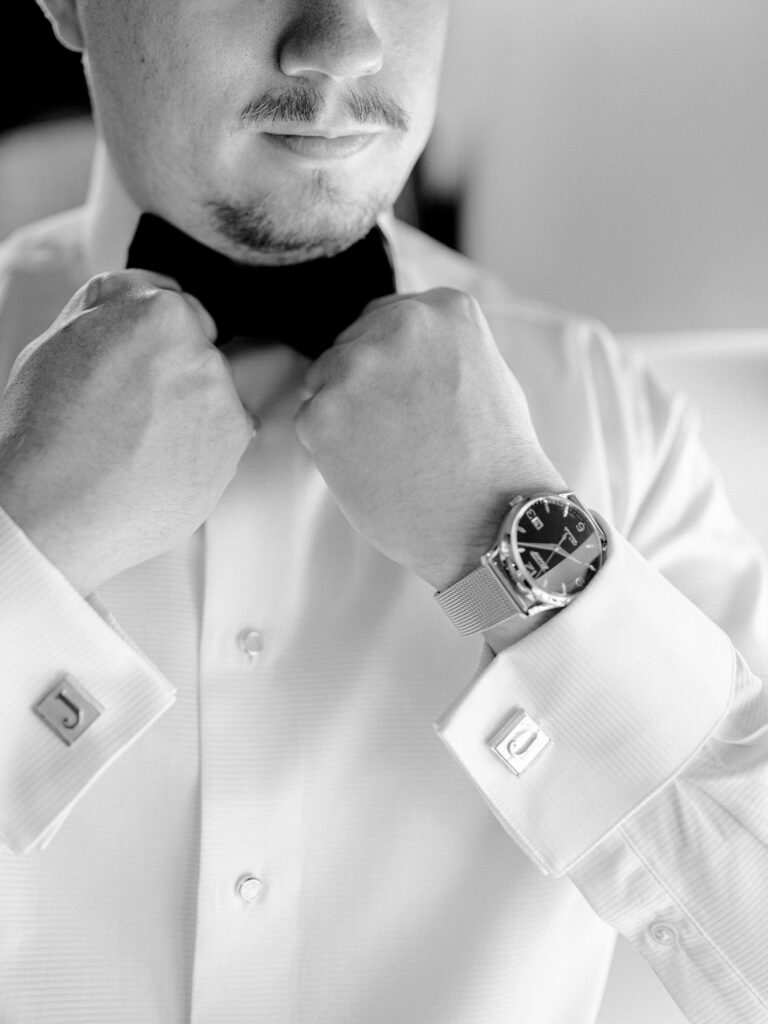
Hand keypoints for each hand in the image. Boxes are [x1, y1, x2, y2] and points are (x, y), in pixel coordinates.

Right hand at [0, 270, 253, 594]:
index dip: (147, 338)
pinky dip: (202, 447)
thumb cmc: (43, 433)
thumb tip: (137, 291)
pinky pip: (227, 436)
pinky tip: (160, 463)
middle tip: (126, 410)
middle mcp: (203, 354)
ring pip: (214, 394)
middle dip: (171, 373)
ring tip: (137, 444)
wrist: (51, 513)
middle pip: (198, 351)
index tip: (131, 365)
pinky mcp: (234, 449)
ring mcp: (224, 404)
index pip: (175, 305)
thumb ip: (112, 303)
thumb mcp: (60, 338)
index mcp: (160, 314)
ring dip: (189, 410)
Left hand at [295, 287, 565, 590]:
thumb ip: (439, 347)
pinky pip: (311, 422)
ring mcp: (355, 368)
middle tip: (400, 433)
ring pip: (324, 382)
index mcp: (442, 309)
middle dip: (365, 385)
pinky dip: (332, 449)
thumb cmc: (495, 459)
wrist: (490, 521)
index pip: (384, 318)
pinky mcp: (322, 414)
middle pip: (350, 345)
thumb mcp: (487, 372)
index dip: (391, 365)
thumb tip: (395, 346)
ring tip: (391, 453)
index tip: (409, 398)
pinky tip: (372, 470)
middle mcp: (397, 326)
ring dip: (345, 414)